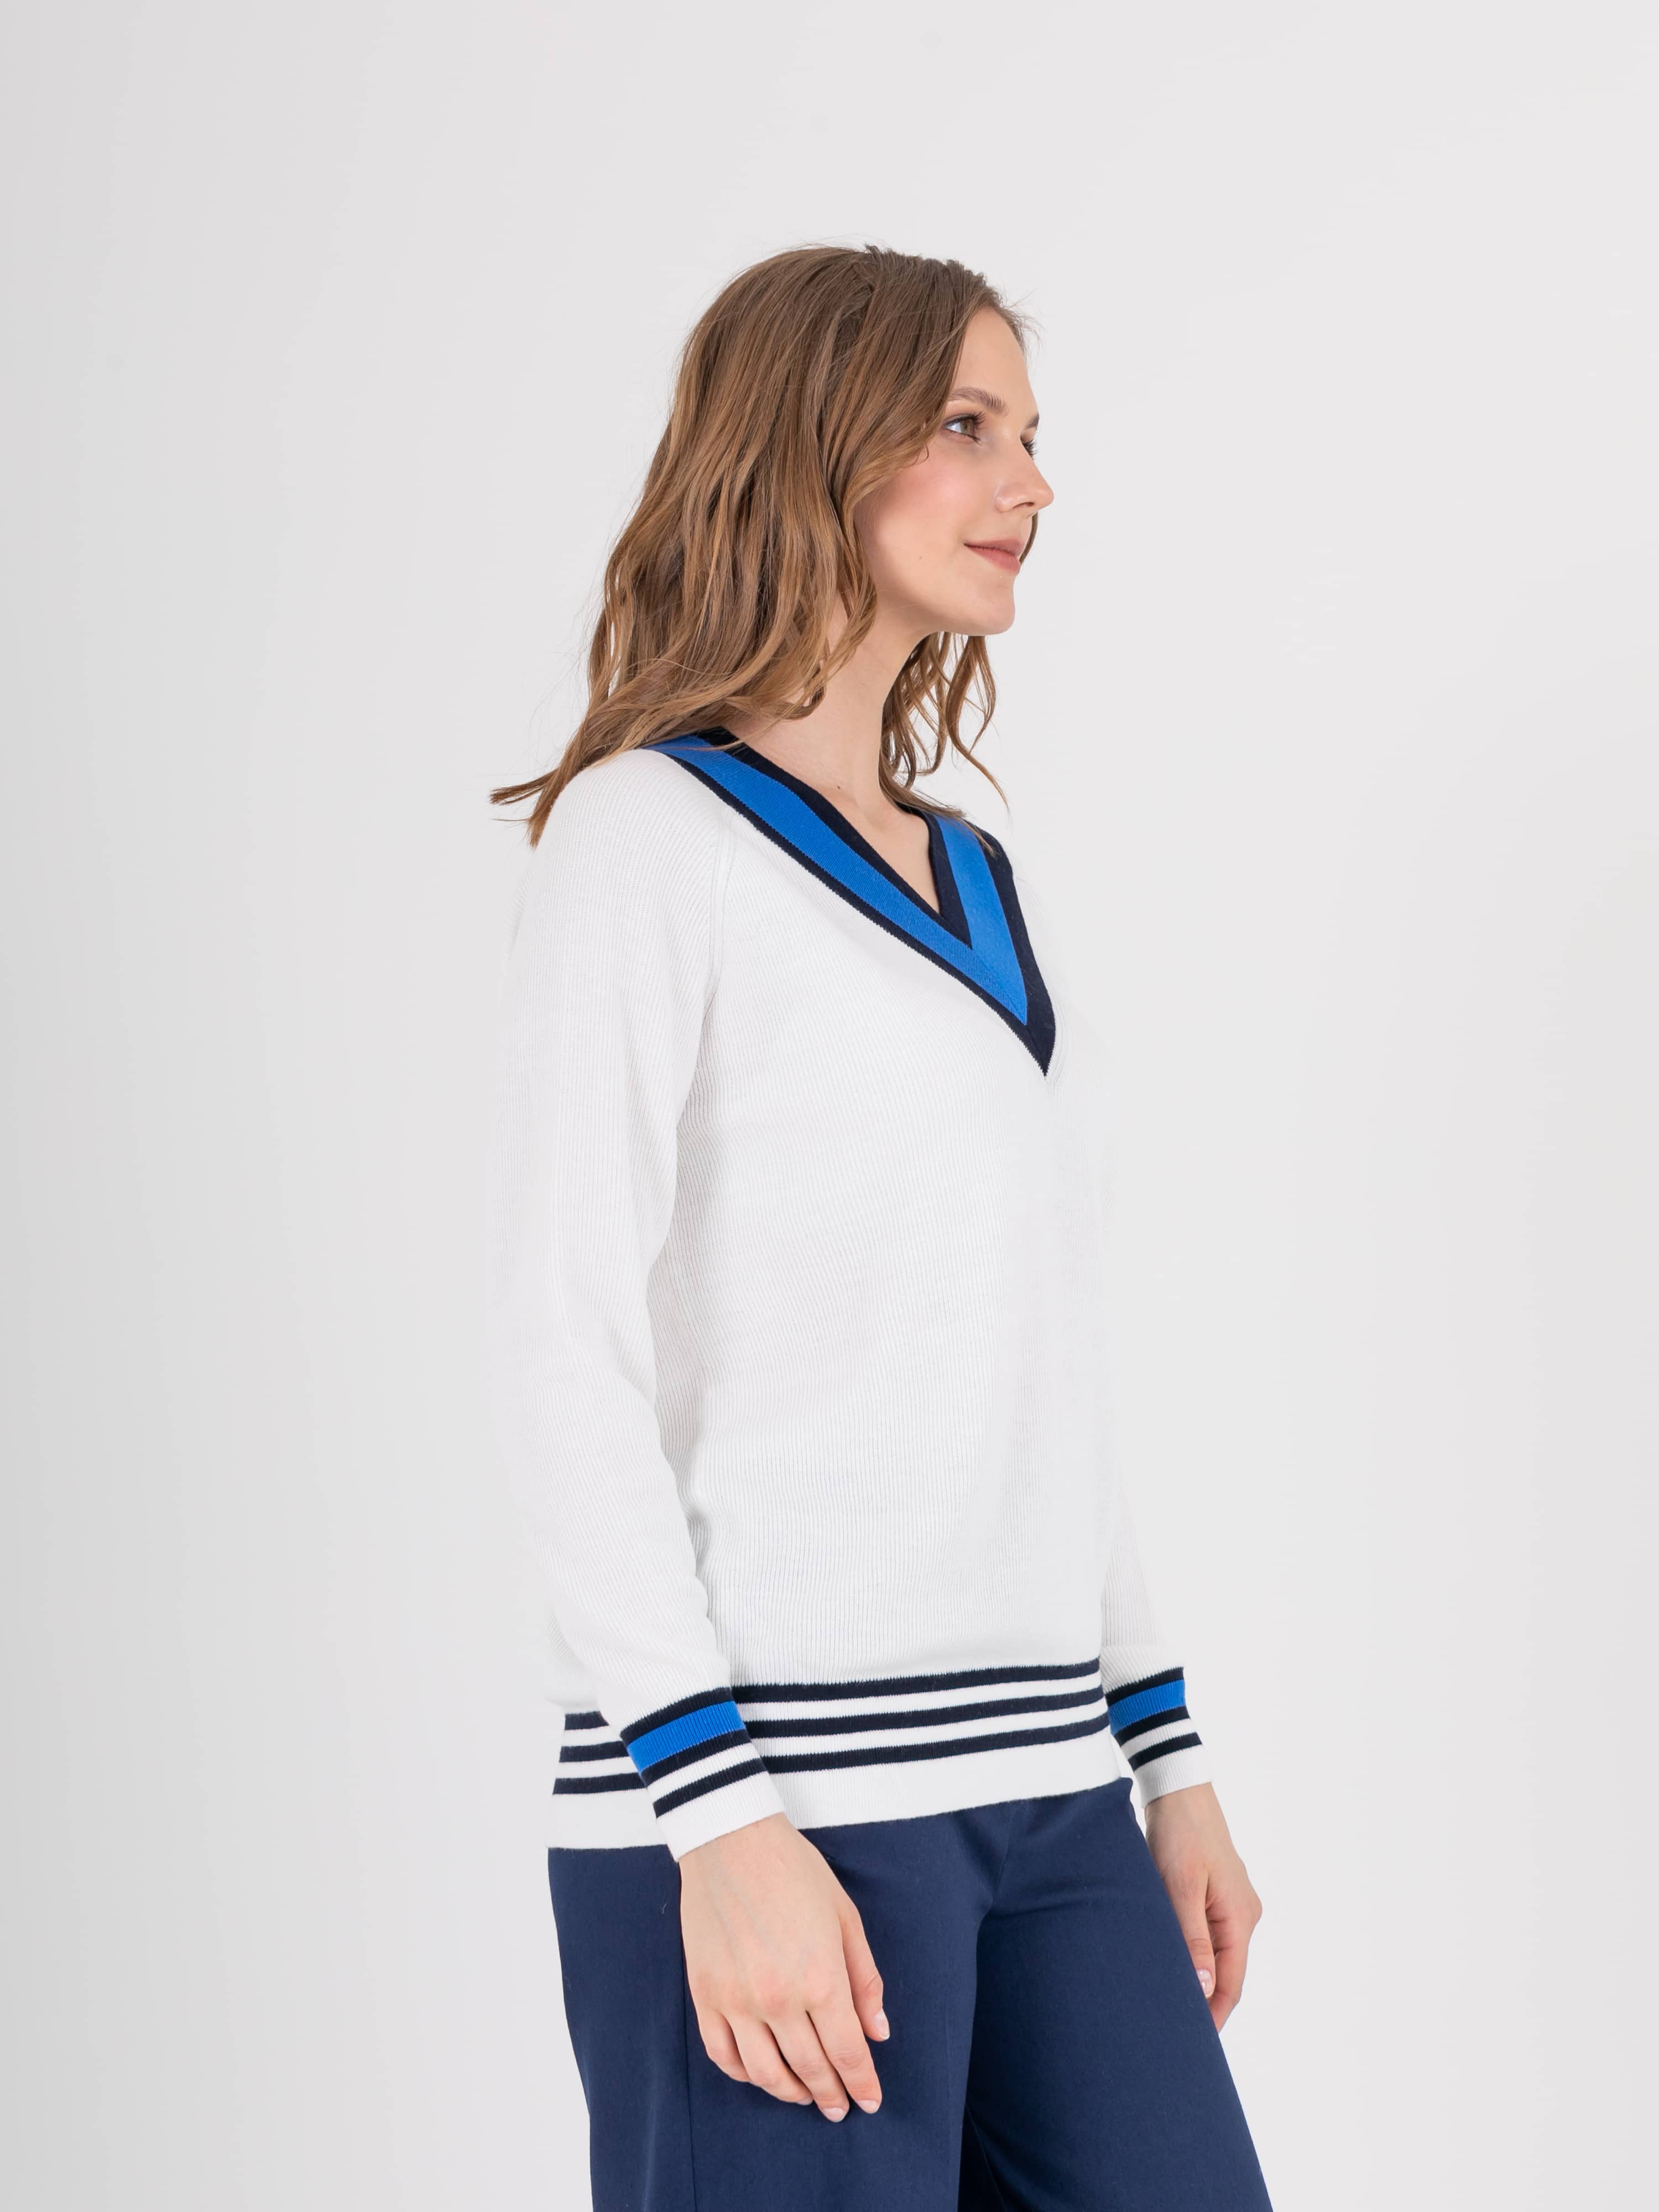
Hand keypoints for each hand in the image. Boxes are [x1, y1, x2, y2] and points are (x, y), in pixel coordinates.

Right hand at [678, 1812, 888, 2120]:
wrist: (731, 1839)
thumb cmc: (795, 1871)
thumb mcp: (845, 1917)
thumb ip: (864, 1979)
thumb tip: (878, 2032)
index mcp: (820, 1978)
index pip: (847, 2052)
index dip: (862, 2083)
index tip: (870, 2101)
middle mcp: (778, 1998)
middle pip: (810, 2068)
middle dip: (830, 2094)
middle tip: (839, 2107)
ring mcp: (736, 2000)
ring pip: (765, 2073)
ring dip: (790, 2092)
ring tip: (805, 2095)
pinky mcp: (704, 1994)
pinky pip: (723, 2054)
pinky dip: (744, 2074)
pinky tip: (760, 2073)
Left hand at [1142, 1781, 1261, 2029]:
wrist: (1178, 1788)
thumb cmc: (1179, 1834)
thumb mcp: (1180, 1887)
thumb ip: (1191, 1938)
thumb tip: (1201, 1988)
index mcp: (1240, 1918)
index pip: (1230, 1984)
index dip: (1211, 2015)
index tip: (1191, 2044)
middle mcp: (1242, 1915)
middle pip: (1225, 1973)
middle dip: (1202, 2003)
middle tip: (1172, 2031)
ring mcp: (1229, 1904)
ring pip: (1214, 1955)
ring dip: (1194, 1977)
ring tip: (1164, 2004)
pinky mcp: (1213, 1894)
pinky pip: (1205, 1935)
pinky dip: (1189, 1953)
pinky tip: (1166, 1963)